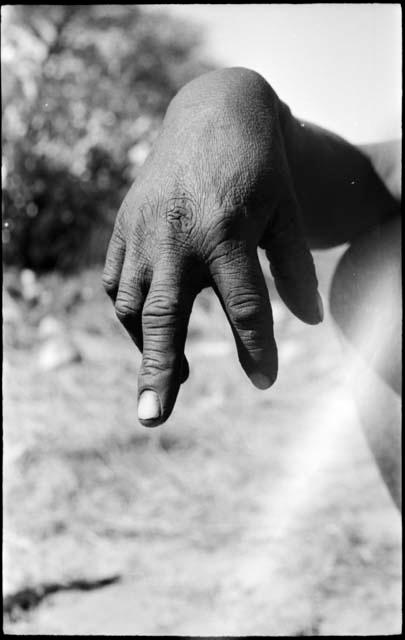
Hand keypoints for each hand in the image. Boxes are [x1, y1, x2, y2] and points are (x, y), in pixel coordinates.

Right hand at [103, 67, 322, 426]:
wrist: (213, 111)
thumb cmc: (258, 166)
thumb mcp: (286, 212)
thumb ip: (293, 269)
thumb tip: (307, 324)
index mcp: (225, 233)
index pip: (245, 308)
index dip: (257, 350)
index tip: (266, 381)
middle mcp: (177, 237)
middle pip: (164, 319)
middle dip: (159, 373)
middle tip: (152, 418)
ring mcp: (144, 232)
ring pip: (131, 305)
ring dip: (145, 347)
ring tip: (168, 379)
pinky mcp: (124, 227)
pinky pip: (115, 281)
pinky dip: (127, 311)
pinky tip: (147, 327)